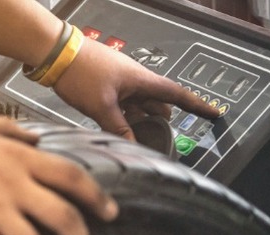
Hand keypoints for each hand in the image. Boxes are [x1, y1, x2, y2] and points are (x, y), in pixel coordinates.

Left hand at [53, 37, 220, 140]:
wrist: (56, 54)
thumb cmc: (80, 72)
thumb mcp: (101, 106)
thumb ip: (118, 127)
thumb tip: (132, 145)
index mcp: (141, 80)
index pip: (176, 94)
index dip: (196, 105)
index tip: (213, 113)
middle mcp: (134, 80)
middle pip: (157, 103)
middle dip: (161, 120)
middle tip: (165, 138)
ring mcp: (120, 82)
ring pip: (138, 105)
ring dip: (140, 120)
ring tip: (141, 138)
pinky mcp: (105, 85)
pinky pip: (122, 104)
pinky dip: (124, 117)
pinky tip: (118, 129)